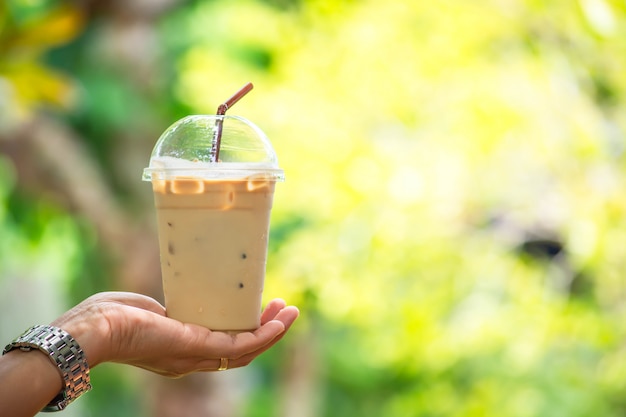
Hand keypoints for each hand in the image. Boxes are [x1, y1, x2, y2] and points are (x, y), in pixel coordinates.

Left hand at [51, 292, 298, 376]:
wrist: (95, 328)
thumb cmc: (110, 315)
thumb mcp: (149, 309)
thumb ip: (167, 308)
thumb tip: (175, 302)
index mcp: (181, 349)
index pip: (223, 345)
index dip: (247, 330)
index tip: (261, 307)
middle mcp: (192, 359)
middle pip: (242, 350)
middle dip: (266, 330)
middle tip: (284, 309)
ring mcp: (197, 356)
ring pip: (247, 350)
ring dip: (272, 333)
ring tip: (292, 313)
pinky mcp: (198, 348)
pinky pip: (241, 346)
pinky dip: (263, 336)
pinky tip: (279, 323)